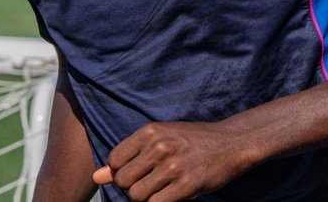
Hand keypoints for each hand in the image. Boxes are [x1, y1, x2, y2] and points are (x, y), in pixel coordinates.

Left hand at [92, 121, 249, 201]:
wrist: (230, 143)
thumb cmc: (191, 141)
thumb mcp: (159, 139)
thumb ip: (128, 156)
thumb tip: (96, 177)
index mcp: (150, 132)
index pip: (114, 160)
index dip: (122, 171)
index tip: (138, 171)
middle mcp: (159, 147)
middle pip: (123, 181)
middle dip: (132, 187)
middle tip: (150, 181)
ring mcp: (173, 167)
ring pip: (136, 196)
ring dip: (145, 198)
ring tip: (160, 189)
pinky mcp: (186, 185)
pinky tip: (170, 195)